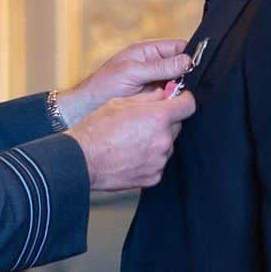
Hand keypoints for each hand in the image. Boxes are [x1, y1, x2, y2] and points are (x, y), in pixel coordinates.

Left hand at [58, 41, 189, 122]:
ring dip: (183, 91)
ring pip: (178, 85)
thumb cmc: (102, 87)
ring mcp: (153, 85)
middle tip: (196, 86)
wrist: (84, 110)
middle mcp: (153, 67)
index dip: (191, 55)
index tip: (201, 66)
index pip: (178, 48)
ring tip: (189, 98)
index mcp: (147, 52)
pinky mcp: (152, 101)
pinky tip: (178, 109)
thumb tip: (187, 61)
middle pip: (181, 67)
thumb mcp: (132, 73)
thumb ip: (159, 67)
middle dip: (189, 76)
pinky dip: (175, 103)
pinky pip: (169, 100)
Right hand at [69, 89, 194, 190]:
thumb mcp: (120, 102)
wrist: (81, 160)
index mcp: (158, 117)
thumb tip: (162, 94)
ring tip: (132, 141)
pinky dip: (149, 159)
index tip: (178, 100)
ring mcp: (159, 160)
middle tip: (144, 122)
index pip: (188, 106)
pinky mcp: (153, 177)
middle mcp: (163, 139)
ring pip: (167, 145)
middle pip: (177, 126)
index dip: (183, 100)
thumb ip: (147, 97)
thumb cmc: (96, 130)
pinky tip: (131, 155)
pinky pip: (158, 163)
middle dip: (165, 122)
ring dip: (156, 141)